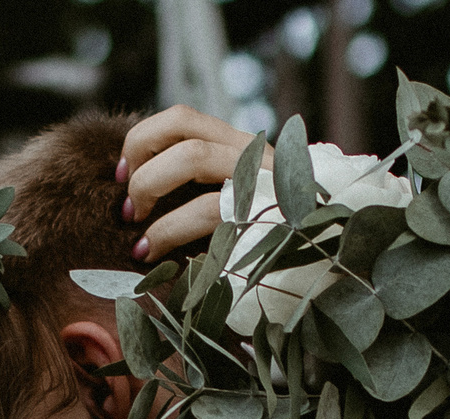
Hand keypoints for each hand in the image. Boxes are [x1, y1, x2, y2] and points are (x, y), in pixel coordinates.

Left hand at [118, 105, 267, 262]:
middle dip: (142, 164)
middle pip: (183, 124)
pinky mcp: (265, 213)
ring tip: (137, 233)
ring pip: (193, 156)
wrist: (327, 269)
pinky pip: (207, 209)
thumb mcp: (236, 209)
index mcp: (243, 149)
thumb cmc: (268, 248)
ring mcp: (263, 179)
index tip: (122, 175)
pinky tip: (150, 254)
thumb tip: (138, 193)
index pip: (183, 118)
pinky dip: (167, 231)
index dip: (142, 140)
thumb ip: (202, 190)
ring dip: (149, 188)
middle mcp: (255, 154)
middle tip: (128, 209)